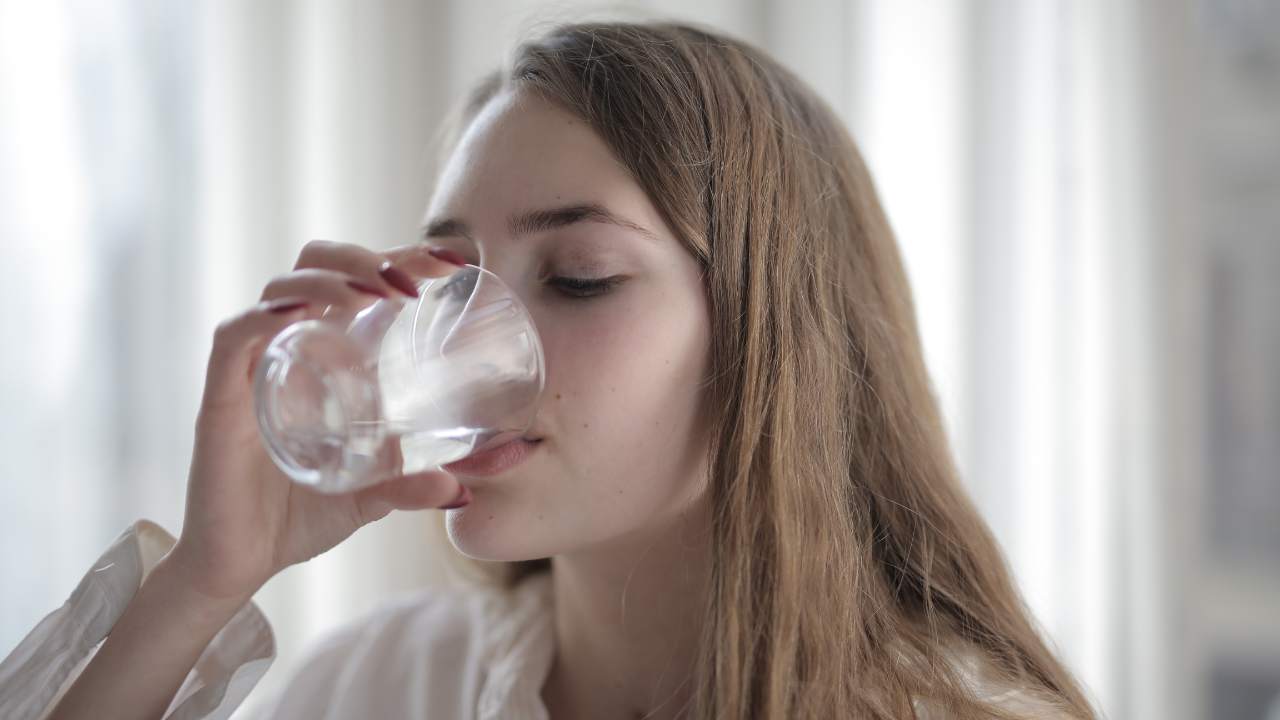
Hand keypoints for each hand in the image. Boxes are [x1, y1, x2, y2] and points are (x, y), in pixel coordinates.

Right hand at [168, 241, 468, 603]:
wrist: (238, 565)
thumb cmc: (298, 517)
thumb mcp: (370, 497)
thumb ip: (411, 486)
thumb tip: (463, 490)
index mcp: (324, 355)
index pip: (358, 281)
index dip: (401, 258)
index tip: (452, 262)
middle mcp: (288, 348)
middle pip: (316, 265)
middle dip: (364, 257)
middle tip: (412, 282)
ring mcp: (252, 368)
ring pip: (280, 288)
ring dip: (330, 278)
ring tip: (374, 294)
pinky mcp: (220, 398)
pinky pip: (234, 338)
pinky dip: (264, 316)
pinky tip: (300, 313)